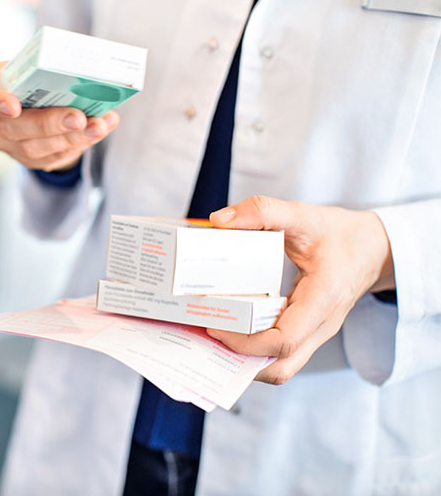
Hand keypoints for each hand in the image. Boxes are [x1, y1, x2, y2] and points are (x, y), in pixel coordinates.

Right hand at [0, 62, 118, 171]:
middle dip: (50, 124)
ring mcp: (11, 146)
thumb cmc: (28, 79)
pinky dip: (83, 141)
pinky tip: (101, 129)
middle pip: (15, 129)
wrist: (32, 105)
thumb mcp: (27, 66)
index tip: (13, 106)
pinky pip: (57, 155)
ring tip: (99, 126)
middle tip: (78, 117)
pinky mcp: (33, 160)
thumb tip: (87, 73)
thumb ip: (45, 68)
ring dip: (73, 137)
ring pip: (39, 148)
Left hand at [206, 195, 394, 384]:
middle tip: (206, 335)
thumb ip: (263, 211)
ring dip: (246, 360)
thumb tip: (219, 220)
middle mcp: (322, 325)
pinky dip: (255, 350)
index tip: (215, 325)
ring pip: (281, 366)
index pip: (284, 340)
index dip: (245, 342)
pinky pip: (280, 353)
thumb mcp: (303, 215)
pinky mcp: (307, 332)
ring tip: (213, 337)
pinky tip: (231, 331)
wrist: (372, 249)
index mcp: (323, 299)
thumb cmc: (339, 234)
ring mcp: (316, 333)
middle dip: (240, 360)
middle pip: (281, 366)